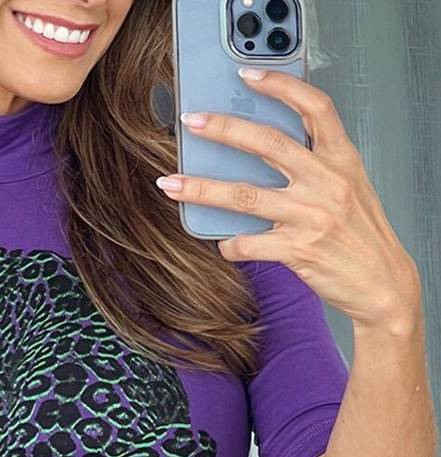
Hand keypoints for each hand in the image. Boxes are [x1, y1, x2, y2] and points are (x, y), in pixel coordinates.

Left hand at [156, 67, 421, 330]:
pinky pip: (249, 244)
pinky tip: (224, 244)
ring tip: (171, 184)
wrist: (382, 282)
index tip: (248, 77)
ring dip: (202, 189)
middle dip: (225, 130)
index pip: (314, 108)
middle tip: (192, 123)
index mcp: (341, 159)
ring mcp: (311, 216)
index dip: (281, 87)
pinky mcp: (299, 250)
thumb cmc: (360, 234)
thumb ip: (315, 165)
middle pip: (268, 144)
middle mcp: (326, 182)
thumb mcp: (349, 186)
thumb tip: (260, 152)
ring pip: (245, 196)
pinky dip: (230, 245)